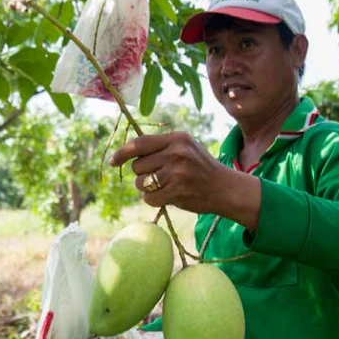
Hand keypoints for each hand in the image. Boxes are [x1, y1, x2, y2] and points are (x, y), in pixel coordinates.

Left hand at [109, 132, 231, 214]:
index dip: (122, 153)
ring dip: (148, 188)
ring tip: (166, 186)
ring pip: (141, 183)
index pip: (140, 143)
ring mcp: (177, 172)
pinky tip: (169, 196)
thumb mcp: (186, 148)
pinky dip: (155, 200)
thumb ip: (161, 147)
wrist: (225, 188)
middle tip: (160, 176)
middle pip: (137, 166)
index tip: (113, 161)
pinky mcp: (177, 191)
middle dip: (143, 174)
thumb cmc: (201, 168)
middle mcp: (176, 152)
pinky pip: (149, 198)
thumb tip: (128, 152)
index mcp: (176, 138)